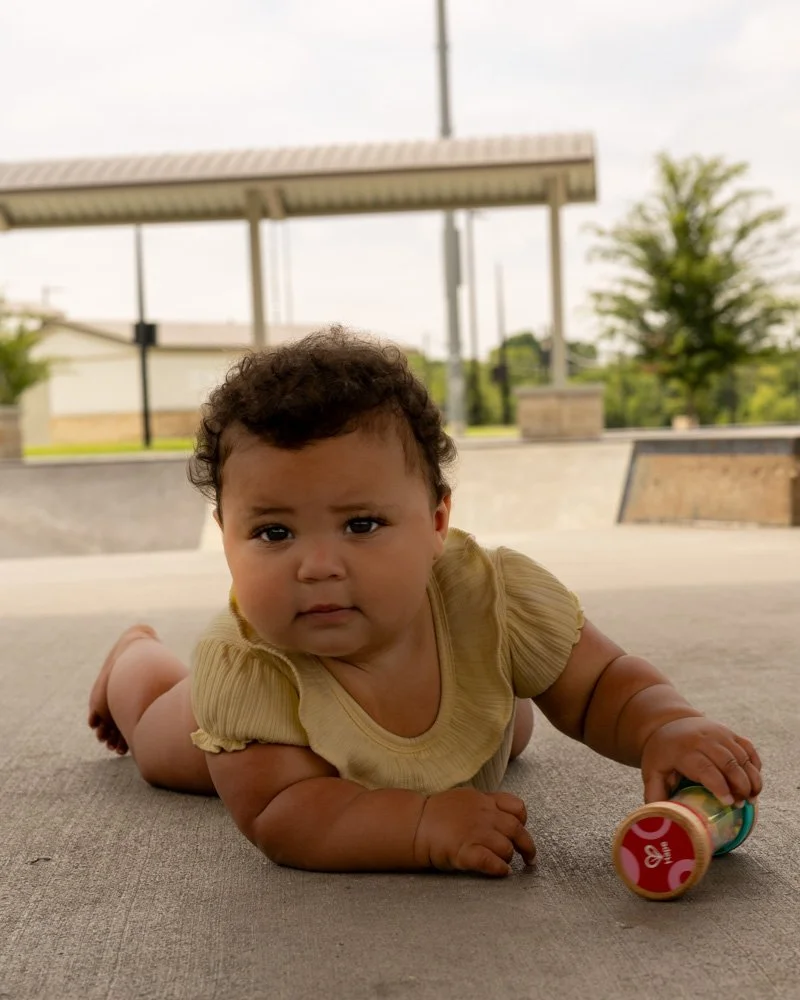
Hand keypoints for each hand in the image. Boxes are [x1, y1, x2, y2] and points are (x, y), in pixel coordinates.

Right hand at [413, 788, 535, 876]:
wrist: (415, 824)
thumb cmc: (438, 813)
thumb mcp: (465, 798)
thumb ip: (484, 805)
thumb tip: (501, 815)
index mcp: (484, 801)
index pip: (516, 807)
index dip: (523, 821)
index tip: (522, 829)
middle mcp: (484, 815)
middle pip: (516, 830)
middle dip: (527, 846)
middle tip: (530, 859)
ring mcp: (475, 833)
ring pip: (506, 847)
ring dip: (509, 858)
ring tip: (504, 864)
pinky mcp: (466, 851)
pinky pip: (491, 862)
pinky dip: (499, 869)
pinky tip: (500, 872)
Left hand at [640, 717, 762, 805]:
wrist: (668, 723)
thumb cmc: (661, 754)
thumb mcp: (652, 772)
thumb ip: (655, 796)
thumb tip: (661, 822)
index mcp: (683, 751)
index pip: (705, 768)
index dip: (719, 786)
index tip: (729, 803)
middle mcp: (703, 739)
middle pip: (729, 763)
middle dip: (740, 785)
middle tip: (741, 804)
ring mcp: (719, 734)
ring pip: (742, 757)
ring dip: (751, 779)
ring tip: (751, 798)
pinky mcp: (730, 733)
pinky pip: (748, 749)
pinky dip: (755, 766)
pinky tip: (754, 782)